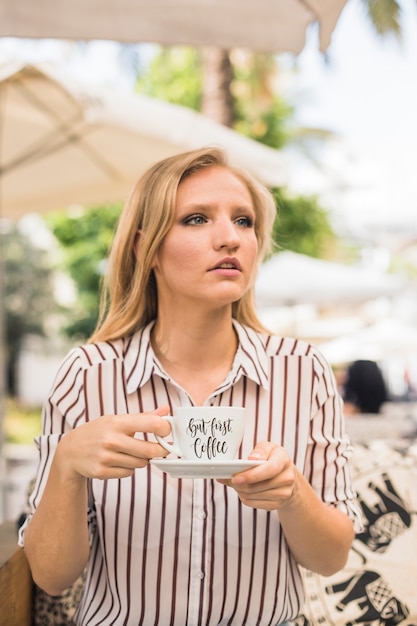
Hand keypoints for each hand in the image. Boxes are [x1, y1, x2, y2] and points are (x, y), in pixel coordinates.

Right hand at [55, 406, 170, 480]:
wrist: (70, 451)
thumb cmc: (98, 432)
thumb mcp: (117, 419)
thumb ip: (143, 416)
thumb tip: (166, 409)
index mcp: (117, 422)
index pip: (151, 423)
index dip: (165, 428)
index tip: (167, 431)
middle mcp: (111, 439)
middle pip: (150, 450)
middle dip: (160, 450)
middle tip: (162, 448)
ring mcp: (105, 457)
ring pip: (141, 463)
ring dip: (142, 459)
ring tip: (132, 452)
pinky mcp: (102, 472)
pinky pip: (129, 473)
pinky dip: (129, 469)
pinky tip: (119, 461)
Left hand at [218, 441, 296, 510]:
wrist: (288, 476)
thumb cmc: (274, 458)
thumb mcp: (268, 447)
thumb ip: (260, 450)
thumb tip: (250, 459)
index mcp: (284, 461)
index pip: (269, 470)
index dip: (251, 475)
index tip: (235, 477)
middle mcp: (287, 479)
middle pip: (257, 486)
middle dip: (238, 483)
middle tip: (228, 478)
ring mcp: (283, 494)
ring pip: (252, 496)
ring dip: (239, 490)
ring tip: (234, 482)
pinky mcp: (277, 504)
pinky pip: (253, 503)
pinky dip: (244, 497)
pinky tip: (242, 489)